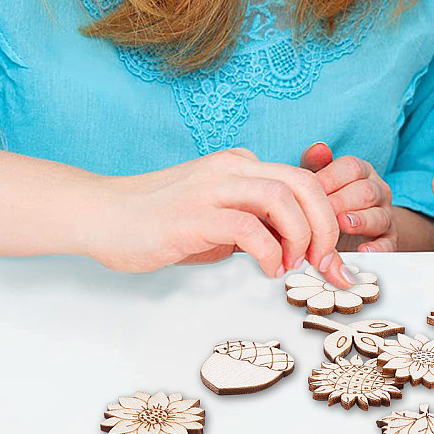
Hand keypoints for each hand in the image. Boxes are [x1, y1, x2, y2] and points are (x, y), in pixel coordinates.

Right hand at [90, 146, 354, 284]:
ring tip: (293, 266)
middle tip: (324, 263)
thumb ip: (251, 222)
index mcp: (240, 165)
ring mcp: (212, 188)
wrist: (101, 215)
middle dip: (325, 225)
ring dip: (300, 236)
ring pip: (281, 196)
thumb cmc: (157, 221)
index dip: (325, 219)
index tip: (332, 257)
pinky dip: (269, 250)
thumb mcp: (216, 216)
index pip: (301, 181)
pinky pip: (248, 226)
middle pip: (302, 183)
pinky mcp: (193, 215)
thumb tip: (289, 247)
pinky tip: (268, 268)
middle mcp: (231, 168)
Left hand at [300, 142, 395, 251]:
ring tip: (342, 224)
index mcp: (362, 172)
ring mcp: (386, 216)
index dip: (331, 177)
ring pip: (378, 216)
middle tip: (322, 211)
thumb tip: (318, 148)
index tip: (311, 190)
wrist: (348, 233)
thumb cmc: (328, 201)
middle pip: (366, 191)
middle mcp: (378, 191)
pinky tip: (362, 252)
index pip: (352, 167)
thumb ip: (315, 165)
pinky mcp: (389, 241)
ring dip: (360, 221)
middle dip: (341, 201)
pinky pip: (388, 244)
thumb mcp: (319, 182)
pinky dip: (377, 249)